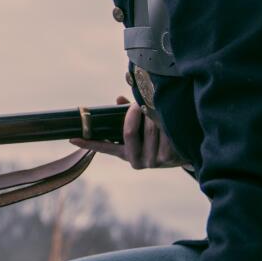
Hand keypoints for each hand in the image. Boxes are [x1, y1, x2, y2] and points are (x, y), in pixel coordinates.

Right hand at [70, 96, 188, 169]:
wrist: (188, 151)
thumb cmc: (160, 135)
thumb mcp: (143, 127)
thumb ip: (130, 114)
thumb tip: (119, 98)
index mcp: (126, 154)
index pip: (104, 148)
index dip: (88, 143)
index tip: (72, 138)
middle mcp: (137, 161)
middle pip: (128, 132)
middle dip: (133, 112)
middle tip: (138, 100)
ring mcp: (152, 161)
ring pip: (148, 129)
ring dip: (152, 113)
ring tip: (157, 104)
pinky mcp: (168, 158)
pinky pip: (163, 132)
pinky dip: (166, 121)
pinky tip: (170, 119)